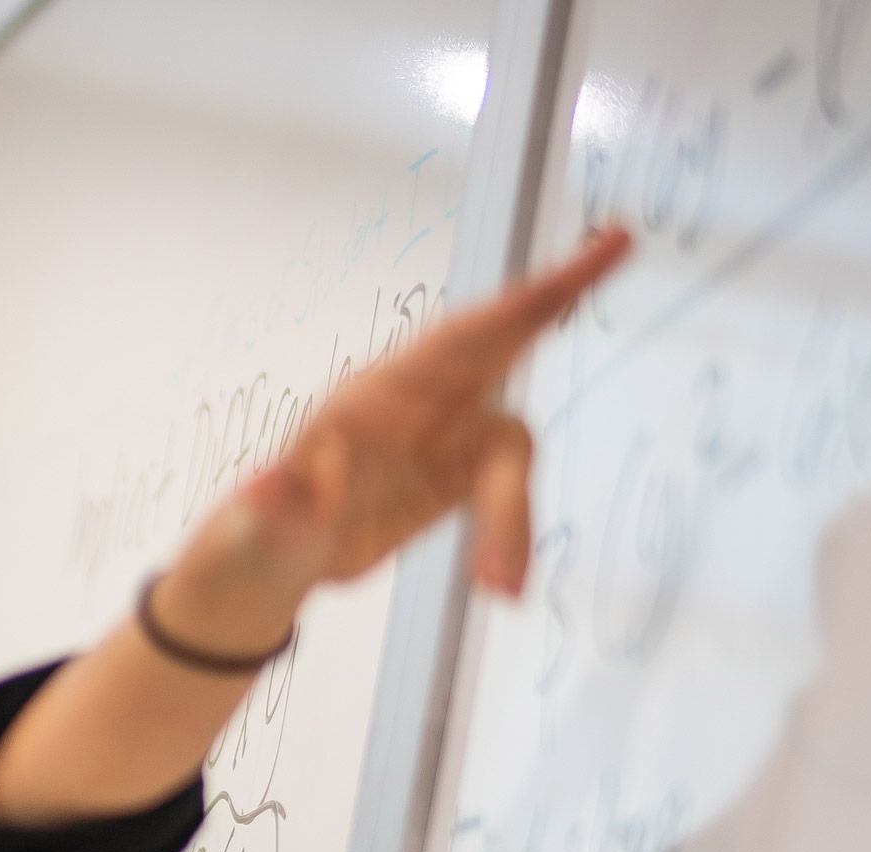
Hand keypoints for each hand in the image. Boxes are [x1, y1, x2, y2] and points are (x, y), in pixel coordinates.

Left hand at [205, 223, 634, 601]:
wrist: (271, 569)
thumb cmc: (257, 536)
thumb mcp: (253, 527)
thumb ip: (270, 507)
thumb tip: (272, 489)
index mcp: (373, 396)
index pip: (455, 341)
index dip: (516, 305)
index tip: (568, 268)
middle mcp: (417, 404)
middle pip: (502, 343)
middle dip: (559, 294)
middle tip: (617, 245)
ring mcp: (443, 441)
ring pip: (510, 460)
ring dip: (515, 519)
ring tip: (498, 586)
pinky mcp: (458, 482)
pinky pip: (506, 505)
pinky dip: (511, 543)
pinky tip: (499, 587)